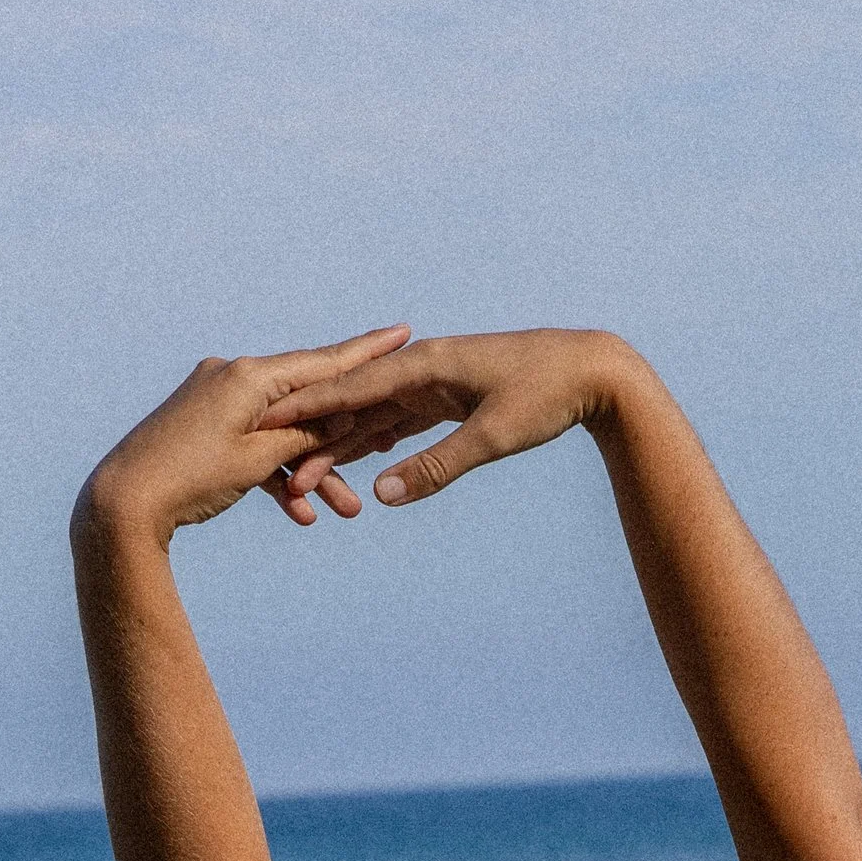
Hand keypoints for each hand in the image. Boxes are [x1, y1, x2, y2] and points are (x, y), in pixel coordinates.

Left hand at [76, 325, 410, 541]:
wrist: (124, 503)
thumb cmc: (190, 479)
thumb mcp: (258, 460)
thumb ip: (304, 436)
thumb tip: (338, 419)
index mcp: (248, 375)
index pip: (322, 362)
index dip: (367, 352)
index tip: (402, 333)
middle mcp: (232, 376)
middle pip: (305, 401)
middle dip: (342, 437)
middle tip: (384, 440)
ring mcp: (216, 398)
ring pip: (281, 430)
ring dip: (310, 469)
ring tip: (344, 509)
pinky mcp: (204, 423)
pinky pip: (251, 443)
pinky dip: (273, 473)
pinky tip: (298, 513)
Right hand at [260, 328, 641, 509]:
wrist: (594, 372)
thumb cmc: (546, 395)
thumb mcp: (492, 437)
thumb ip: (435, 467)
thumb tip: (383, 494)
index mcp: (426, 365)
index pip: (352, 388)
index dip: (308, 407)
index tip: (267, 419)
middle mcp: (424, 368)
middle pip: (357, 405)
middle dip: (318, 437)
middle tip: (281, 468)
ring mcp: (437, 382)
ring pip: (377, 415)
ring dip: (345, 443)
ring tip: (309, 471)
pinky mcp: (453, 398)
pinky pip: (403, 420)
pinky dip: (378, 438)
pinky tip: (358, 455)